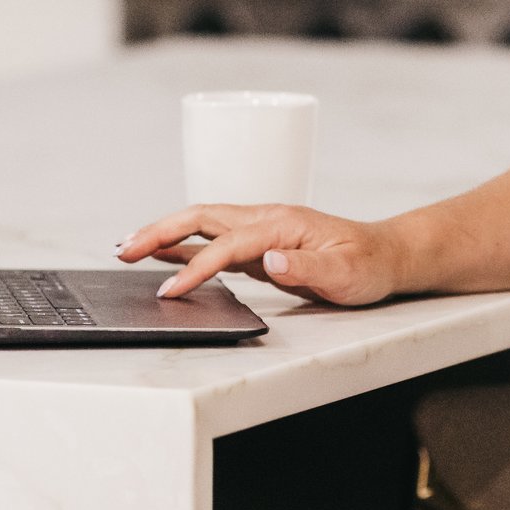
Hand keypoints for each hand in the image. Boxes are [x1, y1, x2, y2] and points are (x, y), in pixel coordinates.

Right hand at [116, 203, 402, 306]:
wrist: (385, 254)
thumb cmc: (367, 264)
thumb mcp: (346, 272)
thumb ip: (307, 267)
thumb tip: (270, 261)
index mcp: (283, 223)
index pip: (229, 244)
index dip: (197, 266)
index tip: (171, 291)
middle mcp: (267, 219)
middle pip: (202, 218)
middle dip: (160, 232)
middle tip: (124, 251)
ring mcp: (261, 229)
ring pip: (203, 224)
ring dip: (165, 233)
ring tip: (128, 248)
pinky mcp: (260, 244)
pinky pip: (214, 240)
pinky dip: (185, 245)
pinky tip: (164, 254)